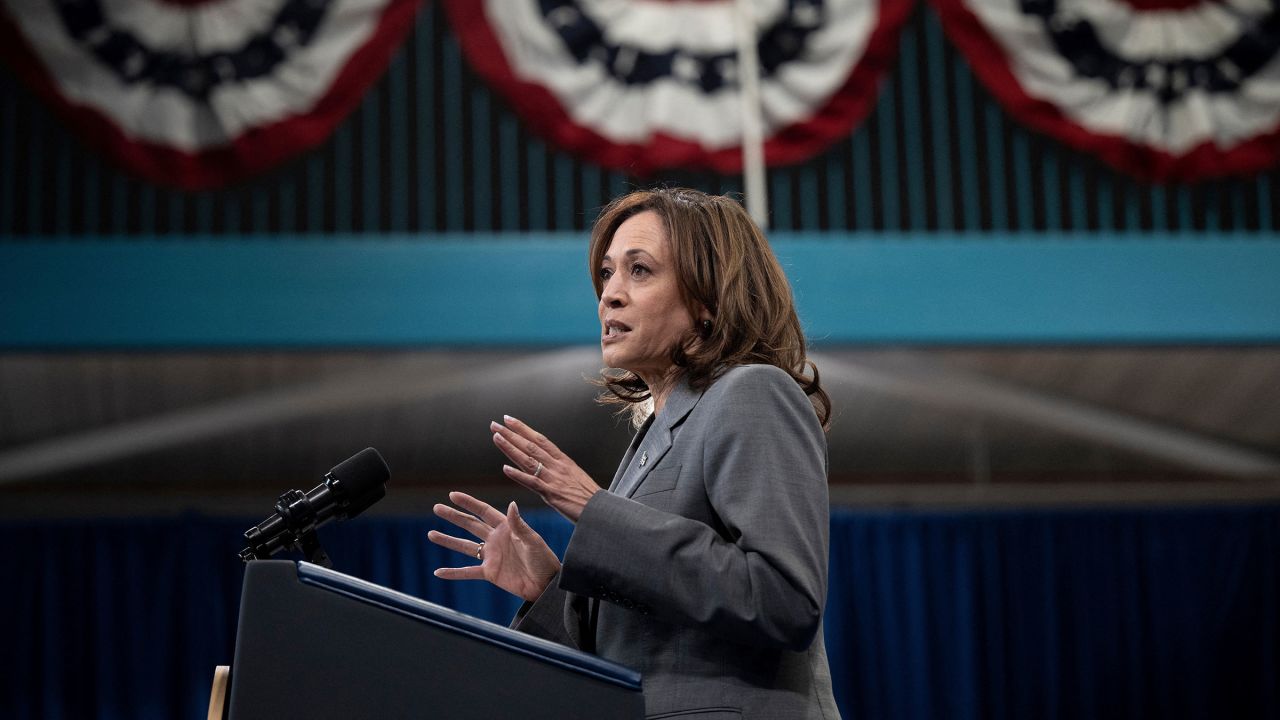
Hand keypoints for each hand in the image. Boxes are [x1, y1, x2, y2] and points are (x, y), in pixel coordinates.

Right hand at [428, 491, 560, 601]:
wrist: (547, 584)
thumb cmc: (544, 559)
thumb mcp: (532, 541)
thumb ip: (519, 525)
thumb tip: (511, 504)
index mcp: (506, 527)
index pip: (483, 511)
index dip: (468, 503)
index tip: (453, 494)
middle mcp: (496, 539)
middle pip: (470, 525)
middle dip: (453, 516)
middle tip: (437, 508)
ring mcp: (491, 556)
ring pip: (464, 546)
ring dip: (448, 540)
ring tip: (431, 534)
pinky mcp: (490, 573)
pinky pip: (467, 572)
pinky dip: (453, 572)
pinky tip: (438, 572)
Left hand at [491, 415, 600, 522]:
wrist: (601, 510)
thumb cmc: (588, 496)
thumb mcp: (575, 476)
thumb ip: (560, 469)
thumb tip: (547, 464)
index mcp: (563, 460)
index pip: (540, 439)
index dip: (523, 429)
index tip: (509, 420)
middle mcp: (557, 465)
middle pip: (530, 446)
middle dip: (511, 434)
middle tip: (495, 424)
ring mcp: (554, 478)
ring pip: (528, 459)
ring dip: (510, 448)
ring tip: (496, 437)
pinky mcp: (552, 494)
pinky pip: (532, 482)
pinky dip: (518, 475)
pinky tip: (505, 468)